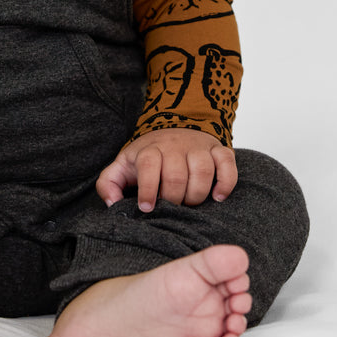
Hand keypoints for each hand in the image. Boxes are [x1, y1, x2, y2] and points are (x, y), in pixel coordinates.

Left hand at [96, 128, 236, 211]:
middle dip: (174, 198)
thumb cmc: (147, 157)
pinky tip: (217, 197)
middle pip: (177, 174)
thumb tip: (112, 204)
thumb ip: (109, 183)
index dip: (148, 188)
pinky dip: (225, 182)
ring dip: (197, 194)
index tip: (147, 207)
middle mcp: (175, 145)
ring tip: (189, 203)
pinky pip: (227, 163)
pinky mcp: (218, 150)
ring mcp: (198, 147)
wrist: (173, 128)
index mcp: (150, 149)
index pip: (149, 165)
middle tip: (170, 207)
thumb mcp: (122, 167)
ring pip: (203, 170)